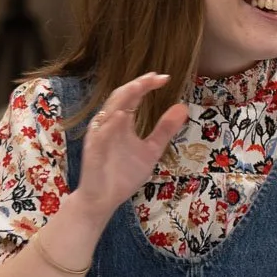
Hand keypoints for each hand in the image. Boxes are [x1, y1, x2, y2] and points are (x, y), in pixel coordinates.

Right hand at [70, 72, 187, 222]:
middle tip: (155, 76)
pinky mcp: (93, 150)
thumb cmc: (123, 175)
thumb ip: (164, 130)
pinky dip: (111, 123)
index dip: (147, 85)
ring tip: (140, 86)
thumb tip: (183, 107)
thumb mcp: (151, 150)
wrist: (102, 200)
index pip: (133, 97)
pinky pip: (101, 134)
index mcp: (121, 122)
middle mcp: (109, 124)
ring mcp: (100, 135)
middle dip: (137, 85)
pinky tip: (123, 115)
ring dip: (124, 97)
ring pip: (109, 109)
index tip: (165, 78)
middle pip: (121, 96)